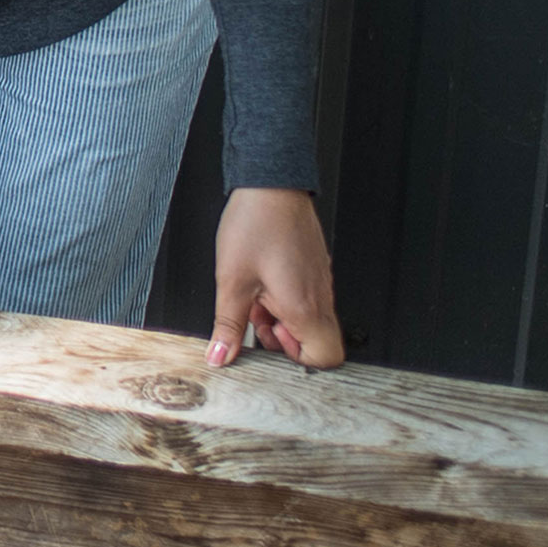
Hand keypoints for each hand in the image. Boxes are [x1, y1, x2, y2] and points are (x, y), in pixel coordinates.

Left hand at [211, 186, 344, 367]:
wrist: (271, 185)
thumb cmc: (255, 225)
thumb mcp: (230, 281)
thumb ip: (227, 325)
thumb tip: (220, 356)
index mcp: (304, 307)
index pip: (326, 358)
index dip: (298, 361)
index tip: (268, 343)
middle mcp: (321, 298)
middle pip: (318, 342)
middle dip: (283, 340)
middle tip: (255, 320)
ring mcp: (321, 283)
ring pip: (311, 321)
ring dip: (281, 319)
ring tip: (256, 298)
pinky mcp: (316, 271)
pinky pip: (308, 300)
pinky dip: (286, 301)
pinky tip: (262, 284)